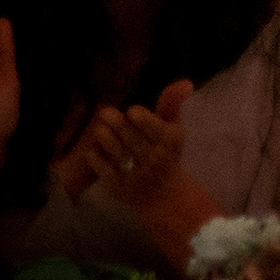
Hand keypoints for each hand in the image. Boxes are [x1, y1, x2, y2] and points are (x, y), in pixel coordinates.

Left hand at [67, 84, 220, 268]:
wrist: (164, 196)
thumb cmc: (166, 154)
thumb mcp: (174, 130)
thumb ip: (172, 105)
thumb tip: (185, 82)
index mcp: (170, 141)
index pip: (153, 126)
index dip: (140, 117)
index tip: (132, 112)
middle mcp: (155, 158)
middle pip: (130, 136)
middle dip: (116, 122)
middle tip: (106, 113)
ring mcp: (135, 174)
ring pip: (115, 150)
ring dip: (104, 136)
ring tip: (100, 129)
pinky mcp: (118, 187)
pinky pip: (101, 168)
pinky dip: (96, 156)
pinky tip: (95, 149)